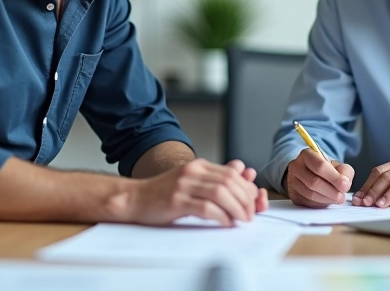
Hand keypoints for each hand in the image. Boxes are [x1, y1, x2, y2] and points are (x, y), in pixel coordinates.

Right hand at [121, 158, 266, 225]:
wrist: (135, 198)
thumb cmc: (164, 193)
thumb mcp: (192, 181)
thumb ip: (215, 178)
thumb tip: (243, 172)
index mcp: (199, 165)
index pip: (232, 173)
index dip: (247, 188)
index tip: (253, 202)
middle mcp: (192, 172)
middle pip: (229, 182)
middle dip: (245, 199)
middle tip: (250, 214)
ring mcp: (183, 185)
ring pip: (220, 193)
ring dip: (236, 208)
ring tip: (242, 219)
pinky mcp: (176, 201)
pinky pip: (205, 208)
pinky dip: (221, 216)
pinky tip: (226, 223)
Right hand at [285, 149, 353, 207]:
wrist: (311, 174)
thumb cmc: (325, 169)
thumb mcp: (337, 165)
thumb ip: (344, 172)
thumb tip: (344, 184)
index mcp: (307, 155)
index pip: (320, 166)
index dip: (334, 178)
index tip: (345, 186)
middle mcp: (296, 167)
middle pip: (314, 182)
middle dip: (331, 191)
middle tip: (342, 196)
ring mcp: (292, 182)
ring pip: (310, 194)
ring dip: (327, 199)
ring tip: (337, 199)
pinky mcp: (294, 195)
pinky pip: (308, 203)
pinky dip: (321, 204)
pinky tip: (327, 200)